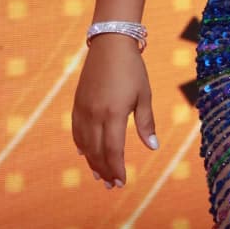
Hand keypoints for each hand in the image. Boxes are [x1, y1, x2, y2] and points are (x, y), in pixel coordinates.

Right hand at [71, 35, 158, 187]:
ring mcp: (83, 109)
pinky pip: (76, 131)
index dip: (116, 168)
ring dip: (91, 162)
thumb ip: (146, 122)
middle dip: (104, 170)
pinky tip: (85, 154)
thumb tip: (153, 147)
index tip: (122, 182)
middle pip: (97, 152)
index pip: (113, 150)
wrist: (110, 43)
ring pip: (84, 144)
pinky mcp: (77, 103)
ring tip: (99, 175)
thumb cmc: (132, 69)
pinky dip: (81, 145)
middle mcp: (95, 114)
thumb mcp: (144, 94)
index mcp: (114, 114)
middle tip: (111, 185)